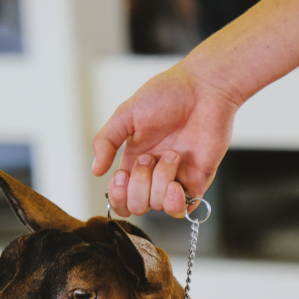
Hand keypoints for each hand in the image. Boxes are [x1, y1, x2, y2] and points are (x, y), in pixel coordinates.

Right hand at [92, 63, 239, 217]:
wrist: (204, 88)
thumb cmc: (167, 94)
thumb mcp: (126, 114)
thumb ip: (106, 141)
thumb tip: (95, 171)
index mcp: (134, 160)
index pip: (120, 197)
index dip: (117, 195)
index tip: (120, 175)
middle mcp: (154, 174)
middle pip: (136, 206)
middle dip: (138, 185)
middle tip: (148, 158)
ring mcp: (176, 178)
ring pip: (157, 206)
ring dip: (159, 181)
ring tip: (171, 154)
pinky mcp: (198, 180)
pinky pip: (183, 210)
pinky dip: (174, 203)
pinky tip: (174, 184)